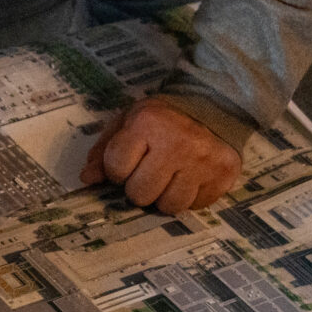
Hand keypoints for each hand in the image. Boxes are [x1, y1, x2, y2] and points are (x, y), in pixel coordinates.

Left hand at [80, 97, 241, 212]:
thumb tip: (87, 178)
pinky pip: (197, 206)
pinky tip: (190, 178)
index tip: (127, 163)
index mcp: (147, 123)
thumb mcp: (128, 122)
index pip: (116, 168)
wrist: (213, 104)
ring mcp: (203, 161)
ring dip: (165, 197)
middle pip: (141, 194)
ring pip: (170, 206)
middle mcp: (177, 143)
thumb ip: (104, 150)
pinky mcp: (224, 175)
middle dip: (139, 188)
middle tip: (149, 173)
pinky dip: (190, 197)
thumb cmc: (162, 118)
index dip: (117, 171)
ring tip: (169, 178)